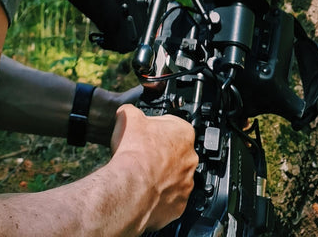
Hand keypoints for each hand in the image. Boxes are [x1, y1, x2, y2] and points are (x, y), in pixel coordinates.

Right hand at [109, 104, 196, 231]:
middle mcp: (190, 158)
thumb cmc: (133, 153)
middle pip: (176, 152)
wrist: (129, 187)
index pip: (173, 125)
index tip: (146, 134)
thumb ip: (131, 111)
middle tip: (143, 155)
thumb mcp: (128, 118)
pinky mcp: (179, 207)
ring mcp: (186, 184)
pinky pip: (170, 200)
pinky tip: (145, 192)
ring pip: (175, 177)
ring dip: (162, 177)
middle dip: (161, 154)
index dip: (157, 129)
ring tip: (142, 175)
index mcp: (183, 133)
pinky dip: (159, 198)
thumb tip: (127, 111)